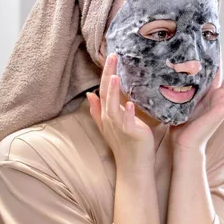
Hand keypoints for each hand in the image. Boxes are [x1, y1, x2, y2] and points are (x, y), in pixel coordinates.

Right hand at [87, 53, 155, 171]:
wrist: (133, 167)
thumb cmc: (125, 145)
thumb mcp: (110, 125)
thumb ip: (99, 110)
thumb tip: (90, 93)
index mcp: (108, 114)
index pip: (105, 89)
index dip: (106, 73)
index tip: (111, 56)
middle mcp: (110, 118)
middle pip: (107, 93)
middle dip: (109, 74)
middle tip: (112, 56)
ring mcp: (119, 126)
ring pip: (113, 106)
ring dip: (114, 91)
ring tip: (115, 75)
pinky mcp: (130, 134)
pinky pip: (126, 122)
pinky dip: (126, 113)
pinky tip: (128, 103)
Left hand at [171, 41, 223, 151]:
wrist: (184, 142)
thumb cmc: (182, 124)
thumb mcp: (186, 99)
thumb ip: (188, 87)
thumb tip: (181, 71)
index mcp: (212, 95)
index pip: (221, 75)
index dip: (223, 61)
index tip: (221, 47)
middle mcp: (220, 99)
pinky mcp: (223, 111)